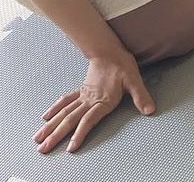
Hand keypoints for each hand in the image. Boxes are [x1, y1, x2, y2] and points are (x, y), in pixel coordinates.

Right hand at [35, 51, 154, 152]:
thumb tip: (150, 110)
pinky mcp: (81, 91)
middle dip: (57, 135)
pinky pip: (65, 101)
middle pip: (70, 120)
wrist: (109, 50)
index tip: (70, 148)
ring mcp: (83, 96)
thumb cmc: (122, 65)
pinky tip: (45, 118)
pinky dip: (55, 109)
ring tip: (38, 138)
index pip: (88, 121)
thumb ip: (141, 96)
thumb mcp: (135, 80)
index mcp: (103, 101)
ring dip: (51, 126)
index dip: (80, 134)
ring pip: (64, 113)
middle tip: (43, 149)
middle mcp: (90, 100)